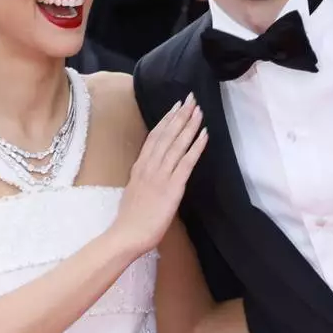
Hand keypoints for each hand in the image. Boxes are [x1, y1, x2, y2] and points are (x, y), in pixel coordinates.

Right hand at [111, 94, 207, 256]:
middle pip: (167, 134)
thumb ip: (144, 177)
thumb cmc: (131, 219)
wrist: (127, 234)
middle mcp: (149, 166)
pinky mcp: (172, 187)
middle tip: (191, 99)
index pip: (154, 137)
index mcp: (140, 166)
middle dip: (180, 115)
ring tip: (199, 110)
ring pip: (177, 144)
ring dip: (190, 125)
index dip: (166, 120)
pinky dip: (196, 146)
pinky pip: (186, 162)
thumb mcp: (135, 190)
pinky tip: (204, 134)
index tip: (176, 106)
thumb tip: (152, 170)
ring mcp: (160, 175)